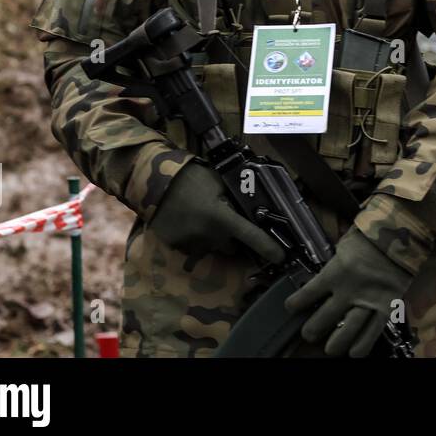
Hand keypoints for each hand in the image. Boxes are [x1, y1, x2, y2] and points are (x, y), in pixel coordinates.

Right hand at [148, 162, 284, 262]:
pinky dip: (194, 238)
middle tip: (226, 219)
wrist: (154, 182)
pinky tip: (188, 221)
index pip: (251, 236)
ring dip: (212, 237)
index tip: (281, 258)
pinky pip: (192, 246)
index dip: (268, 248)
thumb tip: (250, 208)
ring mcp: (190, 243)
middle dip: (232, 238)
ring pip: (211, 247)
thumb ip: (234, 199)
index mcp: (221, 218)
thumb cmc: (192, 178)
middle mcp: (208, 236)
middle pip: (231, 246)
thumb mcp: (219, 183)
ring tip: (203, 217)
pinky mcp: (175, 246)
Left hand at [285, 227, 414, 356]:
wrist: (401, 234)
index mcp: (336, 271)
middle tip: (309, 334)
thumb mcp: (345, 245)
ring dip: (336, 342)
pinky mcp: (387, 306)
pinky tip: (355, 353)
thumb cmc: (370, 235)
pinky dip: (363, 344)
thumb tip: (324, 275)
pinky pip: (374, 331)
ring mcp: (369, 300)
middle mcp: (350, 290)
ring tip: (330, 349)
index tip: (291, 307)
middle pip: (325, 317)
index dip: (296, 303)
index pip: (309, 293)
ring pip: (349, 329)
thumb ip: (334, 262)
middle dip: (313, 329)